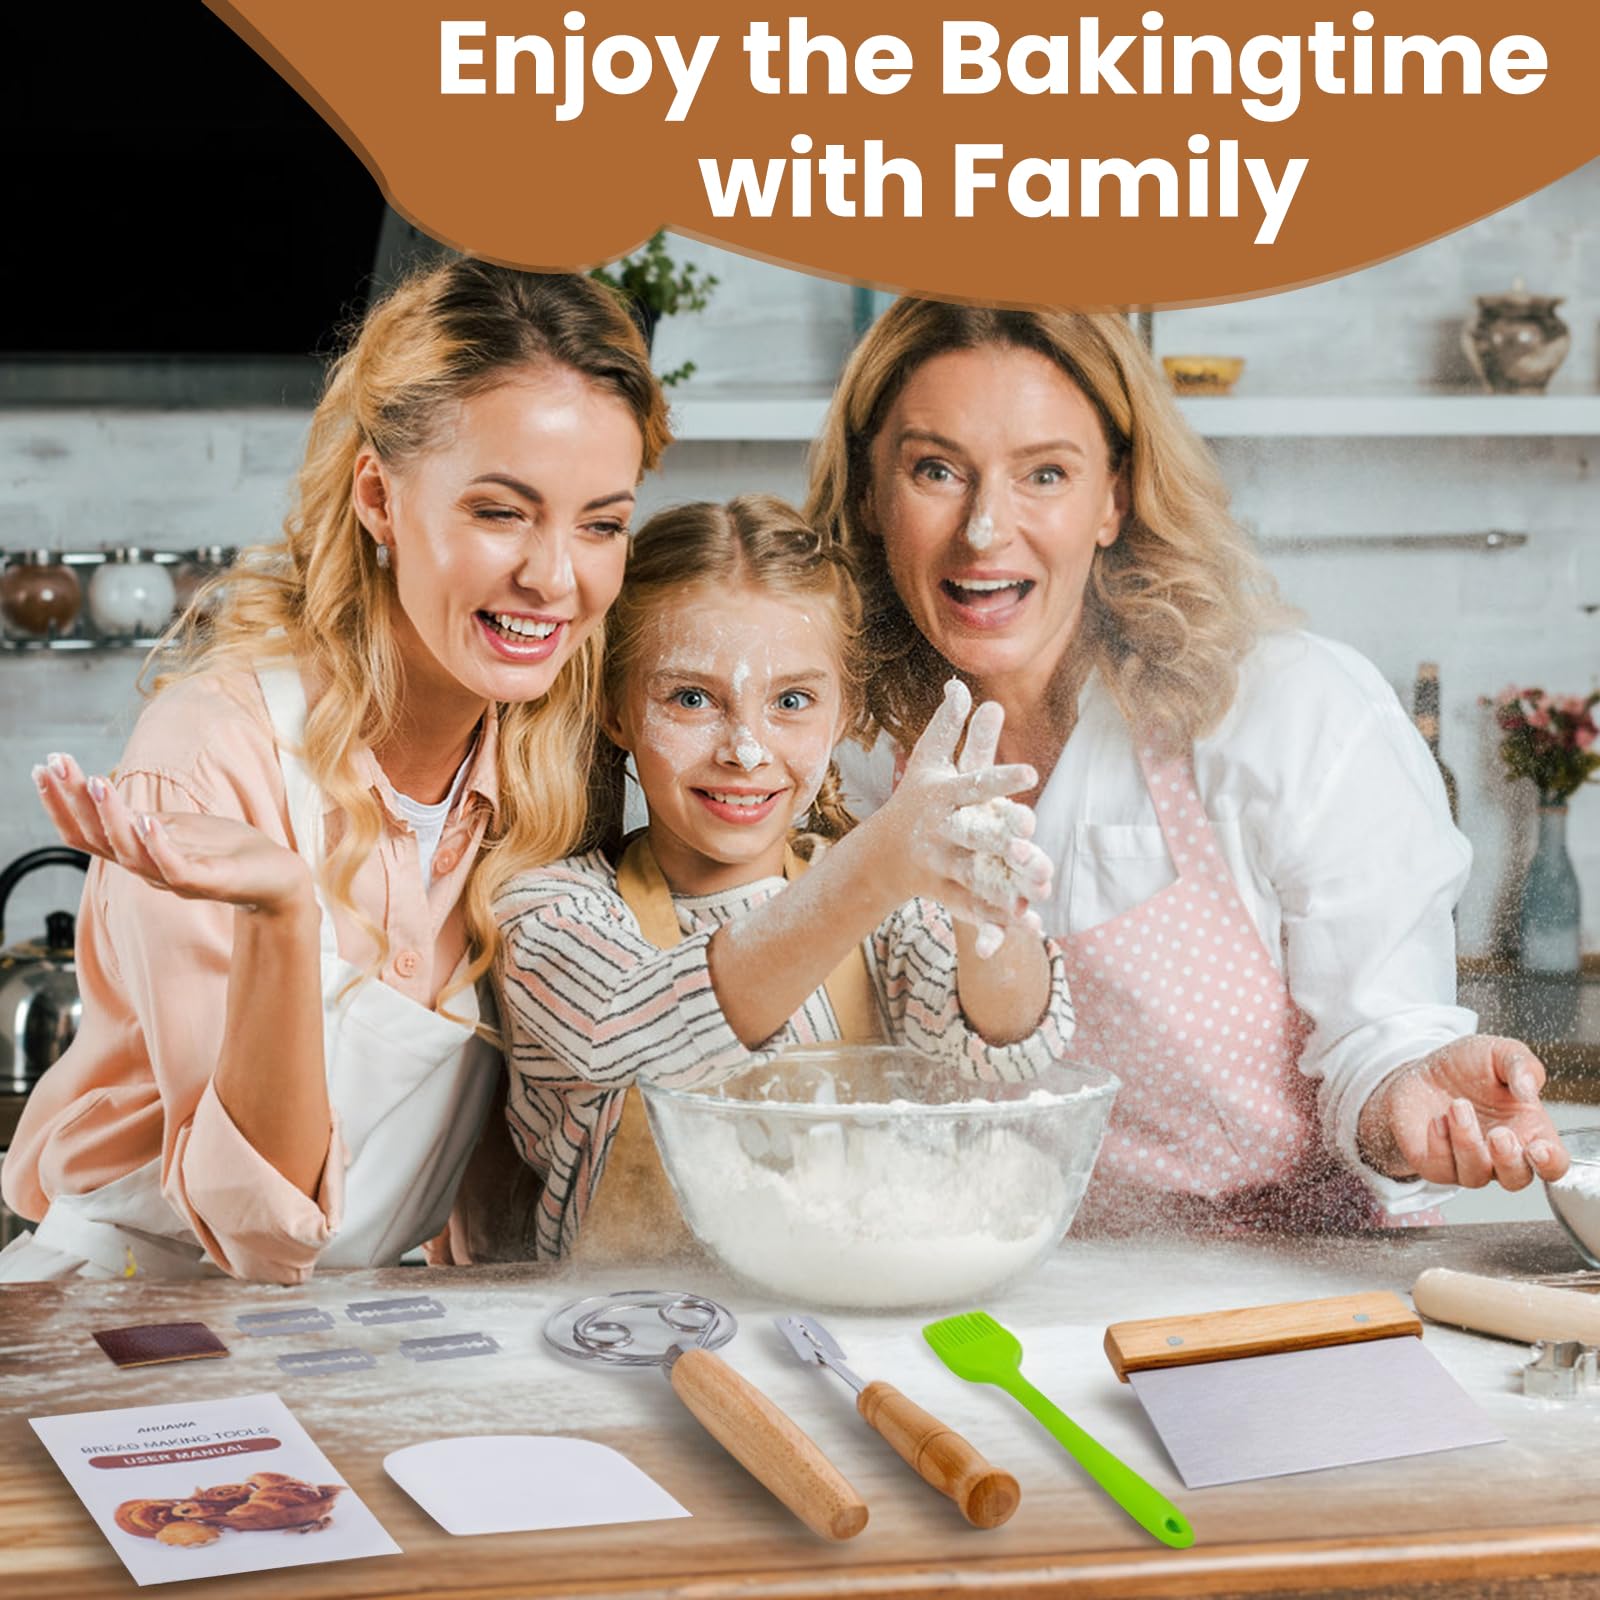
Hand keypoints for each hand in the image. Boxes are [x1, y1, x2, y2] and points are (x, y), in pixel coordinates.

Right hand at [33, 751, 313, 916]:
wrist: (276, 878)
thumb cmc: (225, 850)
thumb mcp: (176, 826)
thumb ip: (140, 817)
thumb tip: (103, 792)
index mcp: (137, 852)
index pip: (85, 831)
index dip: (61, 802)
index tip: (44, 766)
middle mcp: (146, 868)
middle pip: (95, 840)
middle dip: (71, 802)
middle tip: (54, 766)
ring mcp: (174, 877)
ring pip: (129, 853)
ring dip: (112, 817)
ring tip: (98, 783)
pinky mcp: (207, 882)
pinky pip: (174, 868)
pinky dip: (159, 845)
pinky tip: (149, 820)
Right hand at [871, 681, 1051, 948]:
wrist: (882, 855)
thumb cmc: (914, 799)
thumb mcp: (928, 762)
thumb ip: (947, 727)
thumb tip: (959, 685)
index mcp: (941, 797)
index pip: (973, 785)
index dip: (1000, 778)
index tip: (1032, 771)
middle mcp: (939, 830)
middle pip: (972, 832)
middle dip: (999, 834)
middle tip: (1032, 830)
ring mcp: (940, 864)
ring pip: (975, 873)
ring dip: (1005, 881)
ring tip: (1040, 884)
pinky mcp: (944, 891)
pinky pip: (972, 904)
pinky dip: (996, 916)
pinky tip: (1025, 921)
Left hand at [1358, 1034, 1569, 1189]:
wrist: (1423, 1068)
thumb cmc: (1467, 1066)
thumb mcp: (1500, 1053)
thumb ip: (1522, 1066)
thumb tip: (1529, 1090)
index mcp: (1528, 1131)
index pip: (1552, 1163)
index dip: (1551, 1163)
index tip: (1538, 1149)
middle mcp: (1500, 1154)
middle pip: (1515, 1179)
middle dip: (1508, 1160)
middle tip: (1499, 1134)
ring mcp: (1467, 1162)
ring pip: (1475, 1176)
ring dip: (1467, 1142)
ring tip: (1458, 1106)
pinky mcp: (1435, 1162)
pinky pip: (1441, 1169)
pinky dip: (1439, 1145)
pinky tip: (1437, 1120)